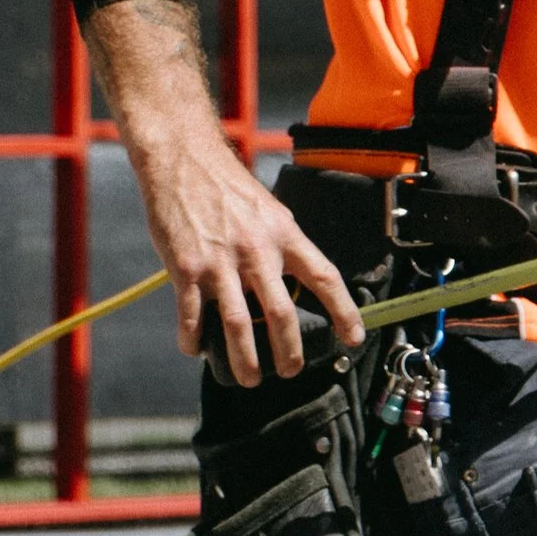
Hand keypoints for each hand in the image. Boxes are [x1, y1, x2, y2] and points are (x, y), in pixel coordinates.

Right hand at [133, 118, 363, 382]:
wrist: (182, 158)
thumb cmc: (226, 184)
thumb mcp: (267, 209)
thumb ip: (281, 245)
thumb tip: (293, 282)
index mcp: (283, 234)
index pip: (324, 278)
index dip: (344, 312)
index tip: (354, 337)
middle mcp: (256, 251)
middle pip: (282, 315)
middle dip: (289, 354)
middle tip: (290, 370)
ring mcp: (220, 262)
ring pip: (239, 326)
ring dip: (245, 361)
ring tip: (250, 377)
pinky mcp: (187, 268)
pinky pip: (192, 317)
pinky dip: (194, 341)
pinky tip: (196, 349)